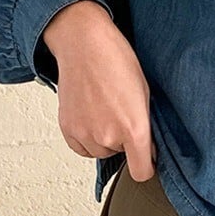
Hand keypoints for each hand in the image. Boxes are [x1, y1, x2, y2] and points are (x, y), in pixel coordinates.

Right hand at [43, 0, 156, 182]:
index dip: (147, 165)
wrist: (85, 43)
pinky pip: (81, 148)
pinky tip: (91, 115)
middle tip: (120, 112)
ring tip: (103, 109)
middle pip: (119, 157)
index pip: (142, 171)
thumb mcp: (144, 93)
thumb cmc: (116, 60)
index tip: (147, 158)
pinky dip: (86, 137)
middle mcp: (108, 136)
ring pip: (99, 152)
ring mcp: (85, 133)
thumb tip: (147, 149)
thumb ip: (146, 126)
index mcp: (134, 129)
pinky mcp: (67, 128)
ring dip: (103, 139)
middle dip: (123, 141)